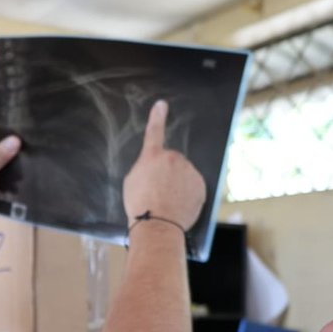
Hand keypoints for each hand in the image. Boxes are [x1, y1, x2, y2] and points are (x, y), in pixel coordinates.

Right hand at [122, 100, 205, 230]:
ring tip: (168, 202)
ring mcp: (189, 171)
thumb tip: (154, 168)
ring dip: (179, 184)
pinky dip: (189, 194)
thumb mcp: (132, 181)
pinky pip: (194, 186)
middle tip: (159, 192)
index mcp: (152, 156)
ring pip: (185, 174)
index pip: (154, 131)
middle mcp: (173, 159)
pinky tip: (179, 205)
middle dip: (168, 173)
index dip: (157, 117)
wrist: (157, 225)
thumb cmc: (140, 206)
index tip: (161, 105)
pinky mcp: (200, 185)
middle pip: (173, 162)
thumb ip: (145, 167)